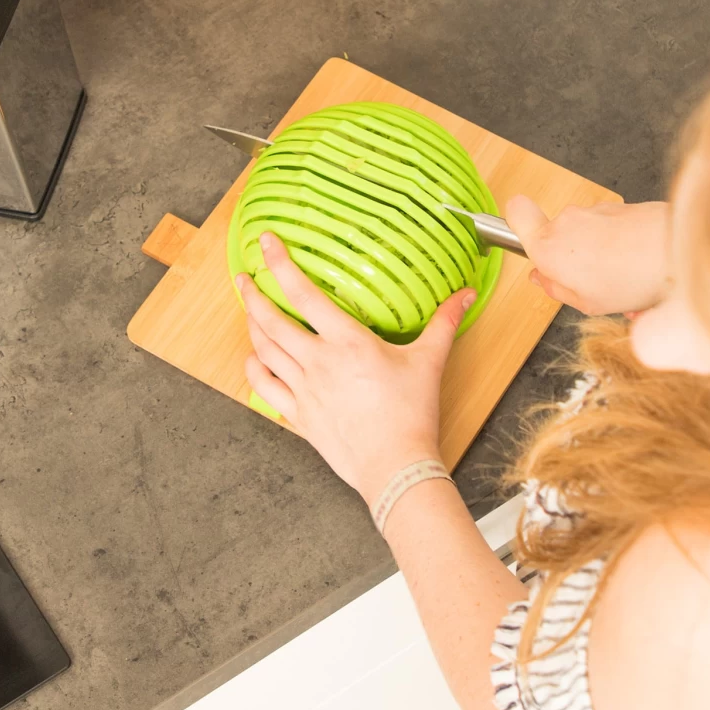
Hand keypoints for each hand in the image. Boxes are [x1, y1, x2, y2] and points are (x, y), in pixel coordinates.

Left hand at [237, 233, 473, 508]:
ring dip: (252, 326)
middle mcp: (317, 362)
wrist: (395, 466)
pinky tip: (254, 356)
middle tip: (243, 276)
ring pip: (264, 350)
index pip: (304, 293)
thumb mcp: (429, 361)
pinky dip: (254, 367)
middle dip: (253, 293)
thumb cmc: (412, 415)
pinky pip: (265, 386)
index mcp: (347, 342)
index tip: (266, 243)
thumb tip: (466, 295)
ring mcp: (303, 389)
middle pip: (271, 320)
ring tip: (249, 309)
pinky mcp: (298, 415)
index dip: (280, 264)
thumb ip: (444, 322)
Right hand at [505, 196, 669, 315]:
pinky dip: (623, 251)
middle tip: (594, 285)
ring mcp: (596, 211)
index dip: (517, 223)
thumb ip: (557, 288)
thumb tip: (542, 277)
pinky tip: (643, 274)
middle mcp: (567, 221)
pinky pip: (613, 233)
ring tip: (627, 285)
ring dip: (602, 258)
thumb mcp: (585, 303)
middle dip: (573, 259)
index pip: (516, 213)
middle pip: (558, 237)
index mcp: (547, 246)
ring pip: (589, 237)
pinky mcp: (622, 208)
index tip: (525, 238)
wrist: (679, 250)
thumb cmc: (632, 279)